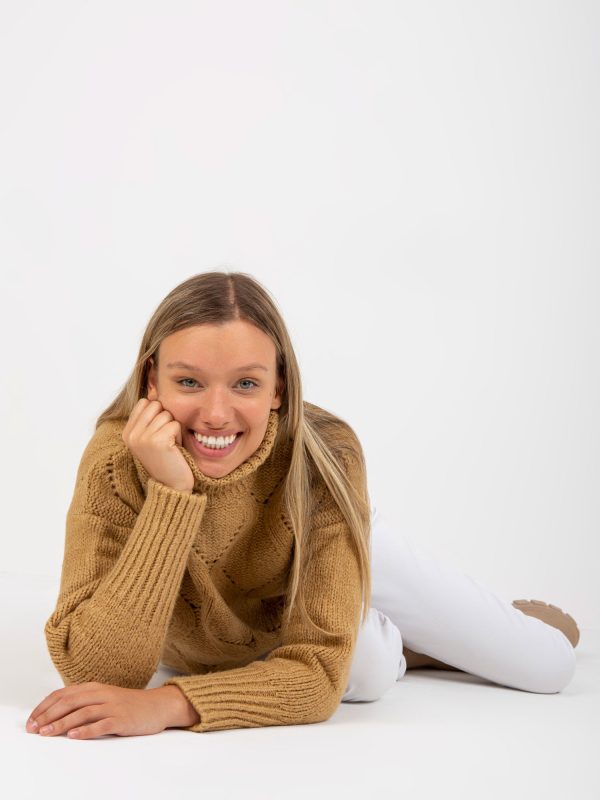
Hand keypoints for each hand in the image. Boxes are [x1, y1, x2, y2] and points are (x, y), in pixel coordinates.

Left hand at [25, 682, 181, 739]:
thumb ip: (83, 702)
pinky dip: (86, 730)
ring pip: (83, 712)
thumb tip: (56, 715)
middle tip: (33, 728)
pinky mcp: (122, 719)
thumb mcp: (104, 698)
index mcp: (94, 687)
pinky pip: (102, 724)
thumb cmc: (128, 705)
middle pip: (70, 701)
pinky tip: (74, 736)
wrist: (157, 705)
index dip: (44, 706)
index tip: (31, 719)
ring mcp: (112, 706)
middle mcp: (102, 694)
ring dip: (62, 723)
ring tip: (47, 733)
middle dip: (48, 715)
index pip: (63, 694)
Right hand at [122, 398, 193, 492]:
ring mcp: (142, 438)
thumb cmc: (166, 459)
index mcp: (127, 432)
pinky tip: (174, 449)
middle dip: (166, 419)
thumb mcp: (152, 436)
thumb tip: (154, 390)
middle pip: (156, 405)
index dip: (158, 413)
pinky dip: (179, 435)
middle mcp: (131, 434)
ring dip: (174, 428)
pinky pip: (175, 424)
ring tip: (170, 445)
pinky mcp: (157, 441)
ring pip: (167, 414)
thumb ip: (149, 416)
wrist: (172, 486)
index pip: (145, 402)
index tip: (158, 433)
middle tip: (166, 439)